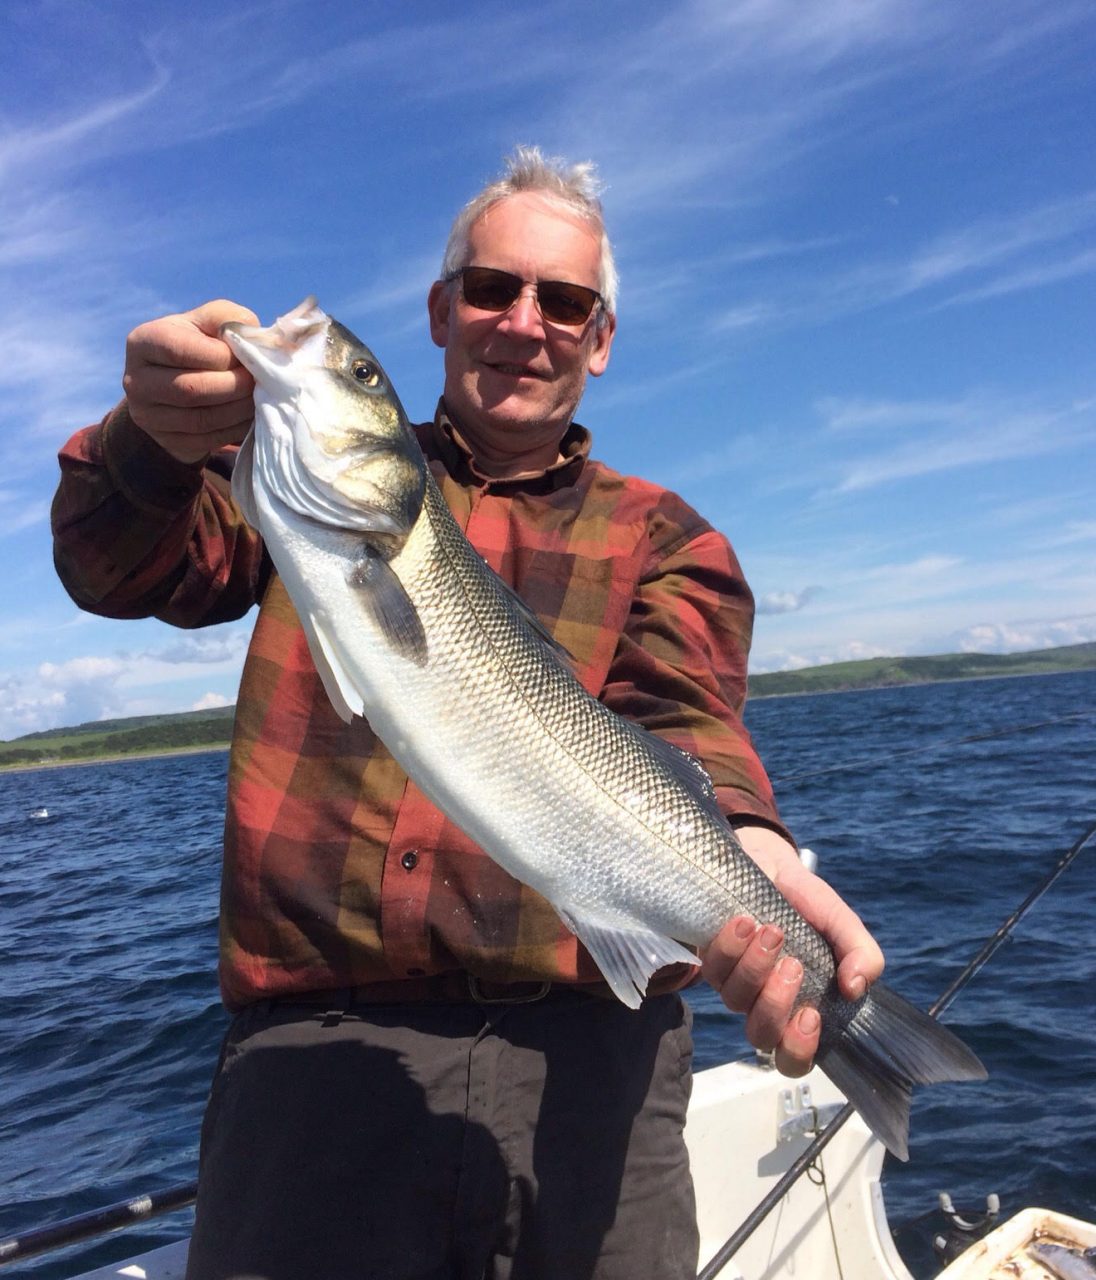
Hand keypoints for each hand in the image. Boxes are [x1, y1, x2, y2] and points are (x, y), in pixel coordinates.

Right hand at [122, 299, 259, 462]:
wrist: (178, 385)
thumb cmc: (200, 344)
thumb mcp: (208, 322)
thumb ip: (228, 319)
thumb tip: (251, 338)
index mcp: (144, 341)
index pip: (181, 350)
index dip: (221, 356)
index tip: (245, 357)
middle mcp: (136, 380)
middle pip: (191, 388)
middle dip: (234, 386)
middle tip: (258, 381)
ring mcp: (147, 415)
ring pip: (200, 419)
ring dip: (238, 410)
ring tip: (257, 398)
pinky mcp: (166, 440)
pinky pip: (206, 440)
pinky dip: (234, 429)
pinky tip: (248, 417)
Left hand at [700, 824, 883, 1076]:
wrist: (766, 861)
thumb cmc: (804, 901)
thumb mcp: (839, 921)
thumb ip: (860, 952)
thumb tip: (857, 987)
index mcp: (800, 1005)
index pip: (793, 1057)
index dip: (799, 1049)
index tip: (812, 1016)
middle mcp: (763, 1001)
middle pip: (761, 1035)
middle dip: (776, 1004)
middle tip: (792, 964)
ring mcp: (733, 981)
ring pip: (735, 999)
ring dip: (754, 968)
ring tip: (770, 930)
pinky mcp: (709, 956)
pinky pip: (712, 966)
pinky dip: (730, 946)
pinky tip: (744, 922)